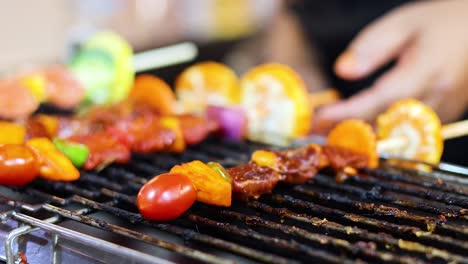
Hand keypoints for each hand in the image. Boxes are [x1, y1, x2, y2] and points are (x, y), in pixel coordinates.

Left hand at [315, 0, 467, 125]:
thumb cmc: (443, 21)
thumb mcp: (404, 22)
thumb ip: (372, 47)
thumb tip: (342, 71)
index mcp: (428, 69)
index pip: (380, 99)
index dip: (349, 112)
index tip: (321, 116)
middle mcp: (439, 96)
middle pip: (386, 123)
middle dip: (349, 129)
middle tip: (318, 128)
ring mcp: (445, 110)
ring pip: (396, 133)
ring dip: (364, 133)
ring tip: (332, 128)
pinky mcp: (446, 116)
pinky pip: (409, 131)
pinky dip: (382, 130)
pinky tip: (361, 124)